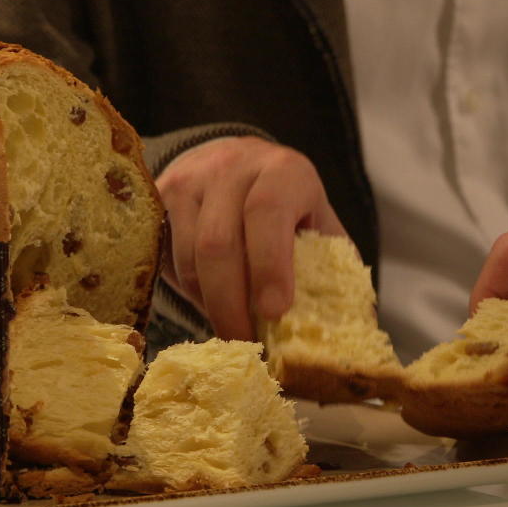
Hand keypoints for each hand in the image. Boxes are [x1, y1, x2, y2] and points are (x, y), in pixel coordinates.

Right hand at [156, 136, 345, 340]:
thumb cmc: (289, 206)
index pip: (268, 211)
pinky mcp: (158, 197)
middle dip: (230, 304)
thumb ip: (330, 270)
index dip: (270, 265)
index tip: (275, 312)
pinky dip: (185, 288)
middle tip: (244, 344)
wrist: (238, 162)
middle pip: (218, 242)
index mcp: (283, 171)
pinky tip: (206, 300)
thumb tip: (349, 335)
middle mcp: (231, 167)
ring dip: (207, 301)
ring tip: (229, 323)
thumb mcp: (317, 223)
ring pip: (188, 256)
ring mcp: (189, 179)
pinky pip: (165, 255)